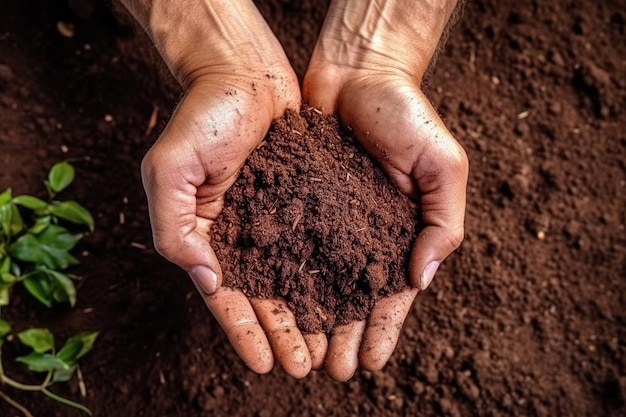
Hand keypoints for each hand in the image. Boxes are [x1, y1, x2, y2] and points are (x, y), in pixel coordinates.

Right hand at [123, 0, 315, 377]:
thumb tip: (203, 278)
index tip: (265, 365)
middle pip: (264, 295)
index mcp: (207, 233)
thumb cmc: (205, 115)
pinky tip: (348, 295)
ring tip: (329, 347)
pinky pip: (320, 242)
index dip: (243, 332)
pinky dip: (331, 272)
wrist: (246, 70)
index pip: (224, 295)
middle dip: (283, 333)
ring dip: (310, 313)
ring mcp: (276, 218)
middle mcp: (243, 232)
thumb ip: (173, 225)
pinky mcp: (307, 199)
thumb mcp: (170, 167)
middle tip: (306, 368)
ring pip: (296, 276)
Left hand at [301, 0, 466, 379]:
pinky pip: (286, 243)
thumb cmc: (408, 114)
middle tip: (329, 370)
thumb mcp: (443, 166)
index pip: (393, 293)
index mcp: (401, 231)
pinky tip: (271, 303)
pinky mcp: (296, 200)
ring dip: (309, 318)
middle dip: (342, 335)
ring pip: (315, 280)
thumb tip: (421, 281)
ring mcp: (327, 219)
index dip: (384, 329)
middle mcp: (361, 233)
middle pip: (350, 297)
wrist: (359, 71)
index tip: (371, 363)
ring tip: (299, 352)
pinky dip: (280, 276)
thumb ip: (441, 222)